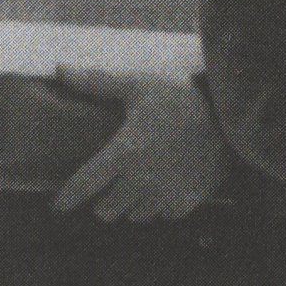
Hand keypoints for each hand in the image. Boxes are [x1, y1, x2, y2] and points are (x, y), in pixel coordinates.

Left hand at [50, 71, 229, 225]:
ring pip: (134, 215)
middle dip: (101, 201)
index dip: (67, 198)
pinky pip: (163, 216)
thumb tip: (59, 69)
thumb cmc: (178, 99)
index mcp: (123, 154)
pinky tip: (160, 192)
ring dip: (129, 206)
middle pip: (107, 209)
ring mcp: (164, 194)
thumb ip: (96, 82)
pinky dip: (157, 208)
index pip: (84, 184)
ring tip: (132, 191)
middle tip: (105, 189)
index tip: (57, 206)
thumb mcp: (136, 85)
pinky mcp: (187, 201)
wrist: (228, 116)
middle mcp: (140, 181)